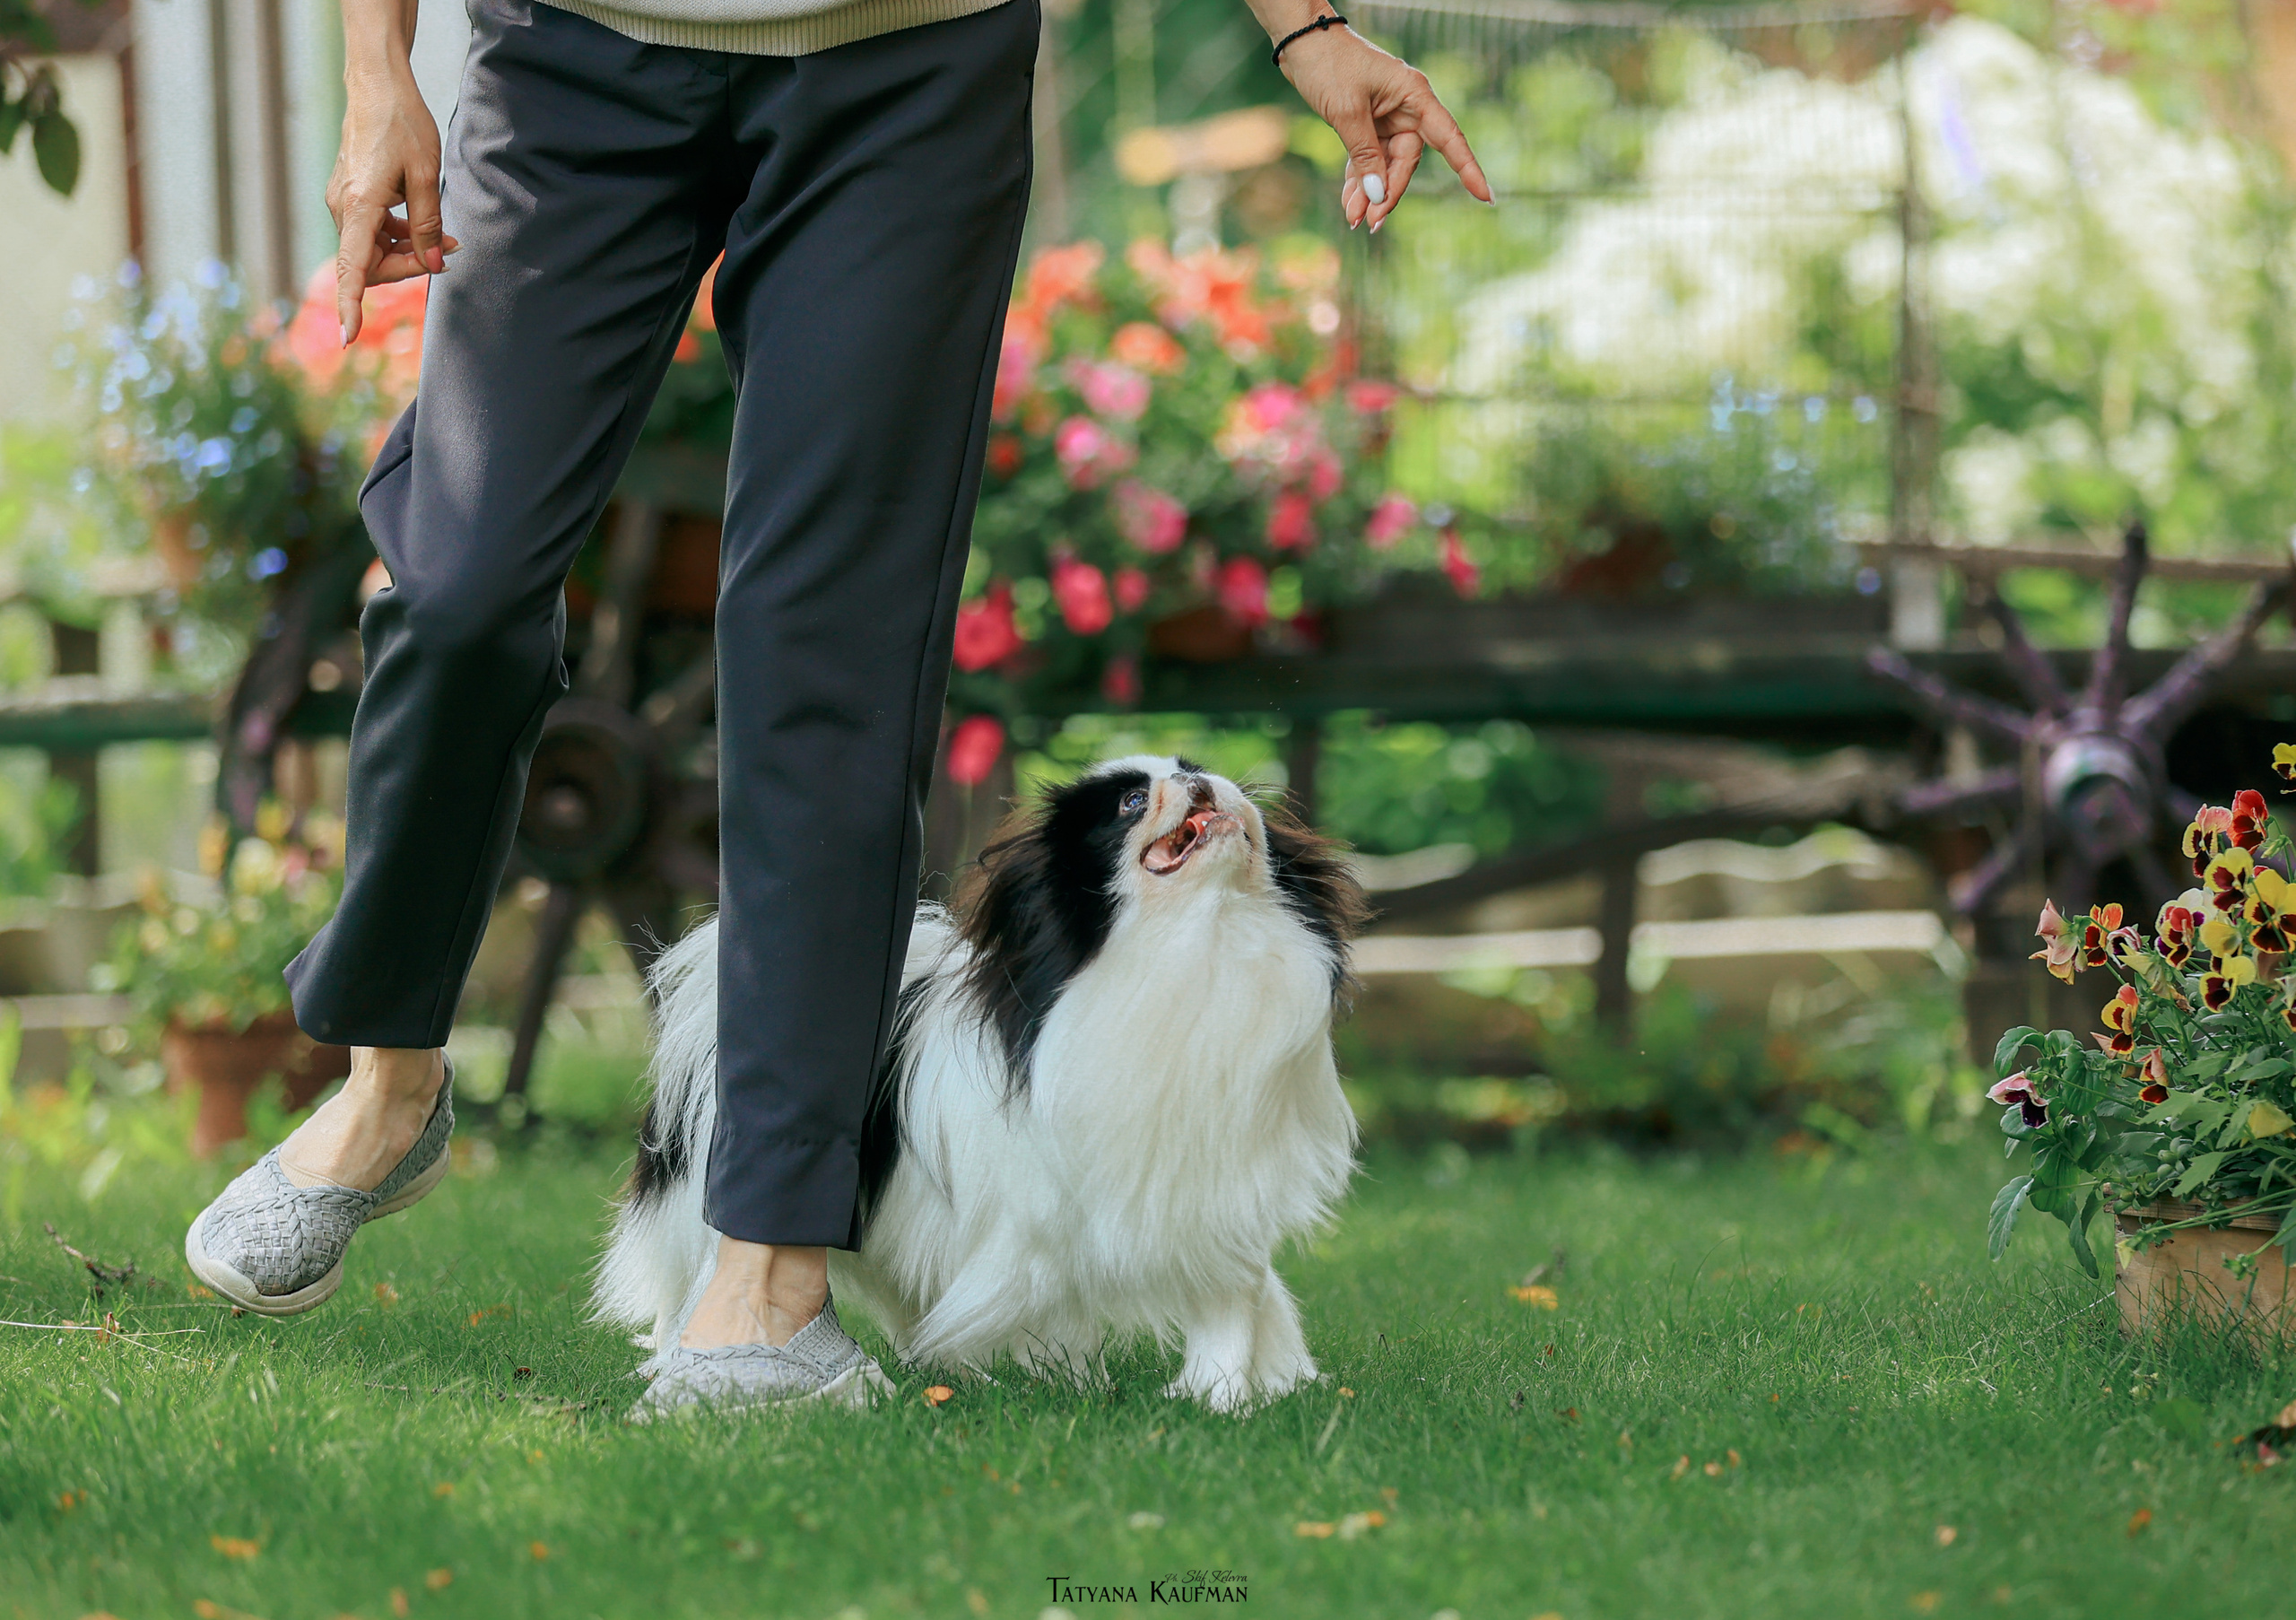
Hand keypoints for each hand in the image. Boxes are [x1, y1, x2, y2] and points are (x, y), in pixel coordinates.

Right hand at [325, 54, 458, 345]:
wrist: (377, 86)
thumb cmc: (403, 125)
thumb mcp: (425, 175)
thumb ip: (428, 224)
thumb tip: (434, 265)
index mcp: (358, 206)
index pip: (352, 268)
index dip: (351, 306)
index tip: (348, 339)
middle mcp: (343, 207)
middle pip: (370, 264)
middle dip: (409, 268)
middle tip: (448, 252)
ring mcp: (344, 202)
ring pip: (373, 250)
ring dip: (407, 252)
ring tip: (446, 239)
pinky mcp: (351, 195)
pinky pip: (372, 232)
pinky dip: (398, 237)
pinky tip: (424, 229)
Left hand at [1273, 19, 1491, 229]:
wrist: (1301, 41)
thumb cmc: (1328, 64)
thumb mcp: (1347, 112)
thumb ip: (1365, 154)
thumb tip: (1379, 194)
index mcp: (1414, 95)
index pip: (1449, 139)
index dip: (1468, 169)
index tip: (1485, 197)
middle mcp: (1405, 107)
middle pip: (1407, 161)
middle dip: (1389, 192)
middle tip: (1370, 221)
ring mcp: (1386, 116)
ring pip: (1385, 166)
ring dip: (1370, 193)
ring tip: (1354, 218)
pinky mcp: (1366, 123)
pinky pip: (1368, 159)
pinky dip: (1359, 181)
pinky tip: (1350, 204)